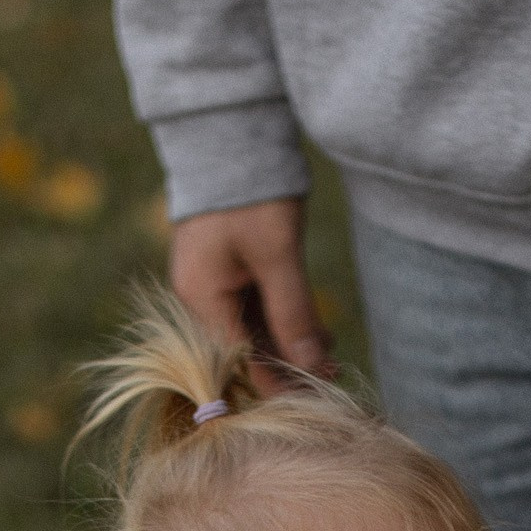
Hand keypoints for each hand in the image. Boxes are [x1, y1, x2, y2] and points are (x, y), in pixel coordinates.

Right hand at [169, 198, 332, 390]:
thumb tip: (312, 367)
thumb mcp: (278, 256)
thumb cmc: (251, 193)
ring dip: (289, 342)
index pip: (239, 359)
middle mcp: (197, 296)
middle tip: (332, 374)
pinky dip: (281, 319)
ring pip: (252, 329)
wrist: (231, 135)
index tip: (316, 395)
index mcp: (200, 298)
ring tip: (330, 353)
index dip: (278, 381)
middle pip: (244, 348)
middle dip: (287, 363)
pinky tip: (314, 329)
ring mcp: (210, 282)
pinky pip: (252, 307)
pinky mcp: (225, 270)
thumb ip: (293, 315)